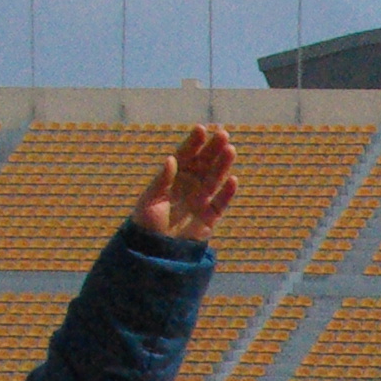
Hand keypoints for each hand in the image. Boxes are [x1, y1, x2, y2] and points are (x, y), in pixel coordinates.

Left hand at [132, 126, 237, 244]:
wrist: (156, 251)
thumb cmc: (147, 223)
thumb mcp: (150, 199)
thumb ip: (162, 180)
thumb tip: (172, 159)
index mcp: (172, 178)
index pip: (185, 156)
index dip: (193, 143)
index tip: (201, 129)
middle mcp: (189, 186)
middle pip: (204, 164)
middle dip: (213, 149)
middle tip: (223, 133)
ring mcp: (201, 200)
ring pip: (215, 179)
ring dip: (223, 164)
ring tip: (230, 149)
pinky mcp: (210, 217)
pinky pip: (221, 202)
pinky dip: (228, 192)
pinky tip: (233, 180)